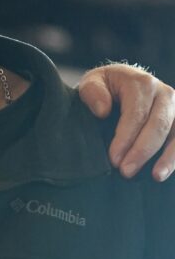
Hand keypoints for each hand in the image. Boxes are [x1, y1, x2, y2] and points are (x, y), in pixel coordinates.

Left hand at [78, 63, 174, 180]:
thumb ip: (92, 92)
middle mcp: (164, 94)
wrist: (124, 84)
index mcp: (142, 84)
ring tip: (156, 176)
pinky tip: (166, 171)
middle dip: (142, 151)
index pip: (136, 113)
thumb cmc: (107, 87)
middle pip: (158, 125)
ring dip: (168, 157)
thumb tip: (102, 110)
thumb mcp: (93, 82)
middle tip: (126, 171)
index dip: (125, 138)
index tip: (114, 159)